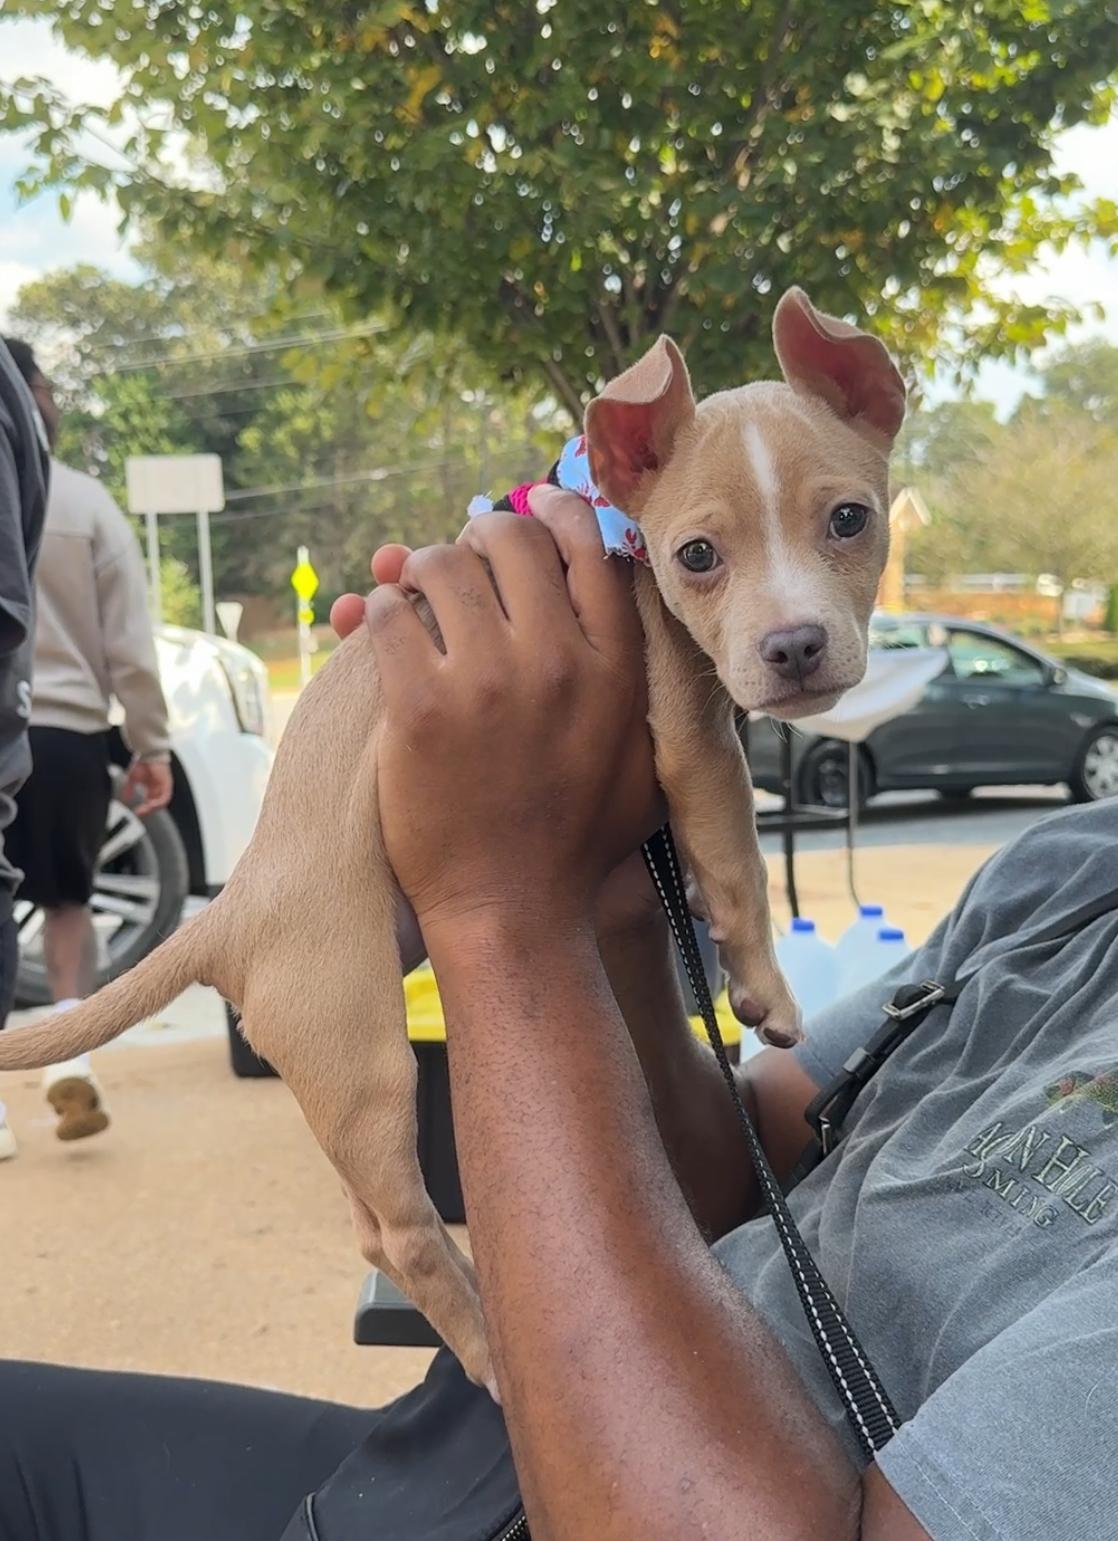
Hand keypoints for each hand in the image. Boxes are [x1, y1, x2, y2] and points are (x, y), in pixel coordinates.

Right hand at [122, 758, 172, 816]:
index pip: (151, 803)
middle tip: (140, 813)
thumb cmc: (143, 763)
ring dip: (153, 808)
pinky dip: (158, 802)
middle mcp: (159, 789)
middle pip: (157, 805)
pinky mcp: (167, 784)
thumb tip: (125, 798)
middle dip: (148, 811)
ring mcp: (164, 787)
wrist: (148, 753)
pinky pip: (165, 797)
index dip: (144, 809)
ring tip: (145, 810)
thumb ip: (129, 789)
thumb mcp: (133, 779)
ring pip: (162, 803)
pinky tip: (150, 804)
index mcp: (153, 788)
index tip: (136, 812)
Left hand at [336, 491, 661, 937]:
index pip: (589, 547)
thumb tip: (626, 615)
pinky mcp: (420, 707)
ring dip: (423, 569)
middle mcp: (558, 661)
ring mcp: (487, 681)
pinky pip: (389, 616)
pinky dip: (380, 613)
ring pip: (444, 565)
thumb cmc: (577, 846)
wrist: (513, 911)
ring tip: (417, 592)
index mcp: (616, 669)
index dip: (555, 512)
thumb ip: (639, 686)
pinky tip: (384, 631)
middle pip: (512, 539)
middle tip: (465, 558)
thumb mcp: (641, 763)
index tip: (534, 509)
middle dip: (481, 536)